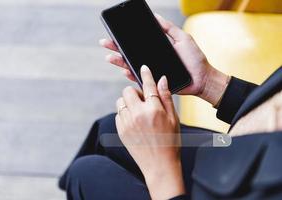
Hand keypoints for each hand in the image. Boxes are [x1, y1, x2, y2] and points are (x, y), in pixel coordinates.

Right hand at [100, 14, 229, 105]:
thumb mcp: (182, 38)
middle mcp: (151, 60)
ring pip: (131, 66)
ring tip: (109, 56)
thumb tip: (155, 16)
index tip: (114, 32)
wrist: (202, 78)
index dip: (125, 38)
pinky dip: (131, 76)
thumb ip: (169, 28)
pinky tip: (124, 71)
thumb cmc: (194, 59)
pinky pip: (140, 79)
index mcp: (156, 49)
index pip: (136, 43)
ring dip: (119, 62)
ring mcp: (151, 71)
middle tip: (105, 42)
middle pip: (130, 53)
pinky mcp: (153, 82)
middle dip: (116, 48)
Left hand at [115, 65, 184, 199]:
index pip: (148, 85)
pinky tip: (134, 121)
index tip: (143, 68)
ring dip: (128, 102)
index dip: (146, 74)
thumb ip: (166, 97)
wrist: (159, 165)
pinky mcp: (121, 130)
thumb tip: (162, 80)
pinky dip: (124, 113)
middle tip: (143, 100)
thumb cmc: (170, 142)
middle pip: (128, 90)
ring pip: (120, 101)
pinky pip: (118, 114)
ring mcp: (127, 123)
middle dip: (135, 92)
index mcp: (154, 110)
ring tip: (138, 111)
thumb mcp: (174, 118)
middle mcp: (138, 114)